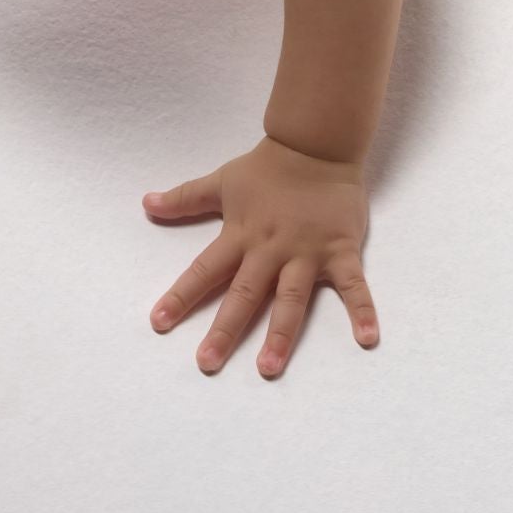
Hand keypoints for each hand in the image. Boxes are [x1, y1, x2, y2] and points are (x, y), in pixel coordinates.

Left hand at [143, 135, 378, 377]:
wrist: (316, 144)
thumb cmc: (267, 167)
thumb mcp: (222, 181)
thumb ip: (185, 198)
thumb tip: (145, 204)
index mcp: (241, 235)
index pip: (204, 270)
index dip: (180, 295)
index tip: (158, 322)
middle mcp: (271, 249)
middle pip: (244, 294)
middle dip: (225, 329)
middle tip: (206, 362)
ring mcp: (307, 252)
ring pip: (291, 299)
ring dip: (281, 334)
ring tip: (268, 367)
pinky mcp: (341, 250)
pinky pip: (354, 285)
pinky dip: (362, 310)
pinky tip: (367, 339)